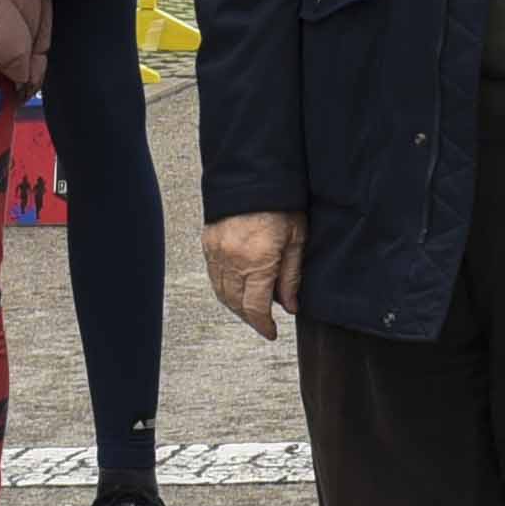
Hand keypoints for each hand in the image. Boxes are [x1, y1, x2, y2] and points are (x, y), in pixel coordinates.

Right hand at [202, 211, 303, 339]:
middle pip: (236, 305)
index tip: (271, 333)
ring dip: (235, 305)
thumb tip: (290, 307)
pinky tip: (236, 288)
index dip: (263, 326)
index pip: (255, 309)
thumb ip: (291, 276)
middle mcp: (232, 261)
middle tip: (263, 321)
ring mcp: (216, 252)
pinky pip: (213, 276)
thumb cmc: (281, 201)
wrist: (253, 172)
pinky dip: (223, 288)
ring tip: (251, 307)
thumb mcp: (296, 238)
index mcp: (257, 262)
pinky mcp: (207, 243)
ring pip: (221, 293)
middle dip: (250, 318)